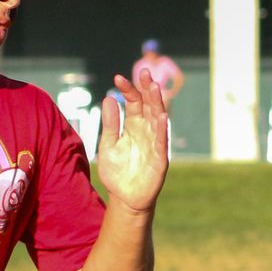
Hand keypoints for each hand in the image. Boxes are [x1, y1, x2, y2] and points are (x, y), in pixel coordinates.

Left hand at [95, 68, 170, 213]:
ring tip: (154, 87)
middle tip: (144, 72)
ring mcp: (154, 143)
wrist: (125, 198)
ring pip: (158, 119)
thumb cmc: (117, 172)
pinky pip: (162, 141)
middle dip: (147, 89)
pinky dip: (162, 129)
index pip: (133, 102)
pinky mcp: (160, 158)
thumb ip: (110, 124)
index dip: (128, 90)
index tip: (117, 78)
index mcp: (134, 125)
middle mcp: (146, 131)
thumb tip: (108, 98)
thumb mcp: (108, 145)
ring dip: (157, 103)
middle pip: (149, 105)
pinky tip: (163, 116)